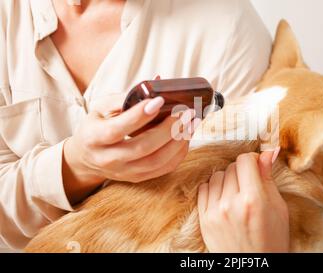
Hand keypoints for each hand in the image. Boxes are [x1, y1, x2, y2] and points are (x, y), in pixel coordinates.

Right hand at [63, 93, 198, 203]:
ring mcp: (123, 172)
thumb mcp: (101, 107)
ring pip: (156, 161)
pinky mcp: (137, 178)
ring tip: (192, 123)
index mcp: (94, 137)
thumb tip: (157, 82)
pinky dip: (178, 152)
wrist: (88, 157)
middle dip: (168, 129)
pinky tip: (186, 136)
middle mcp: (107, 159)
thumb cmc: (98, 125)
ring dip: (179, 141)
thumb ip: (126, 96)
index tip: (159, 100)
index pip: (117, 129)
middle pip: (142, 147)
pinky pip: (163, 169)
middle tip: (186, 112)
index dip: (139, 116)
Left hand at [198, 150, 289, 252]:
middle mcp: (231, 204)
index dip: (252, 159)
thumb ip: (268, 178)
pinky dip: (214, 188)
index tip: (256, 165)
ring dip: (227, 179)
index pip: (245, 160)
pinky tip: (224, 197)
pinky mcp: (204, 220)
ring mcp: (214, 212)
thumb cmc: (272, 239)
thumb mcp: (279, 208)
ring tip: (236, 192)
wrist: (255, 267)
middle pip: (231, 167)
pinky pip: (203, 189)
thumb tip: (267, 152)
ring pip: (216, 176)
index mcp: (253, 199)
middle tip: (249, 183)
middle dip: (242, 171)